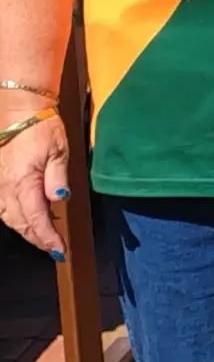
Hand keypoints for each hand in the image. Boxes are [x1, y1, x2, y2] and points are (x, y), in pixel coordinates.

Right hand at [0, 106, 66, 257]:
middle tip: (54, 249)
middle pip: (20, 223)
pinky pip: (2, 208)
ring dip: (25, 231)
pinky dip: (15, 219)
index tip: (60, 250)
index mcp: (23, 182)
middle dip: (37, 239)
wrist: (19, 111)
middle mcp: (5, 188)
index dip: (47, 237)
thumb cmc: (42, 128)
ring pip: (9, 218)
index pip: (36, 219)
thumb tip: (60, 198)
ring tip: (43, 238)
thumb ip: (57, 176)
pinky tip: (26, 220)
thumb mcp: (58, 150)